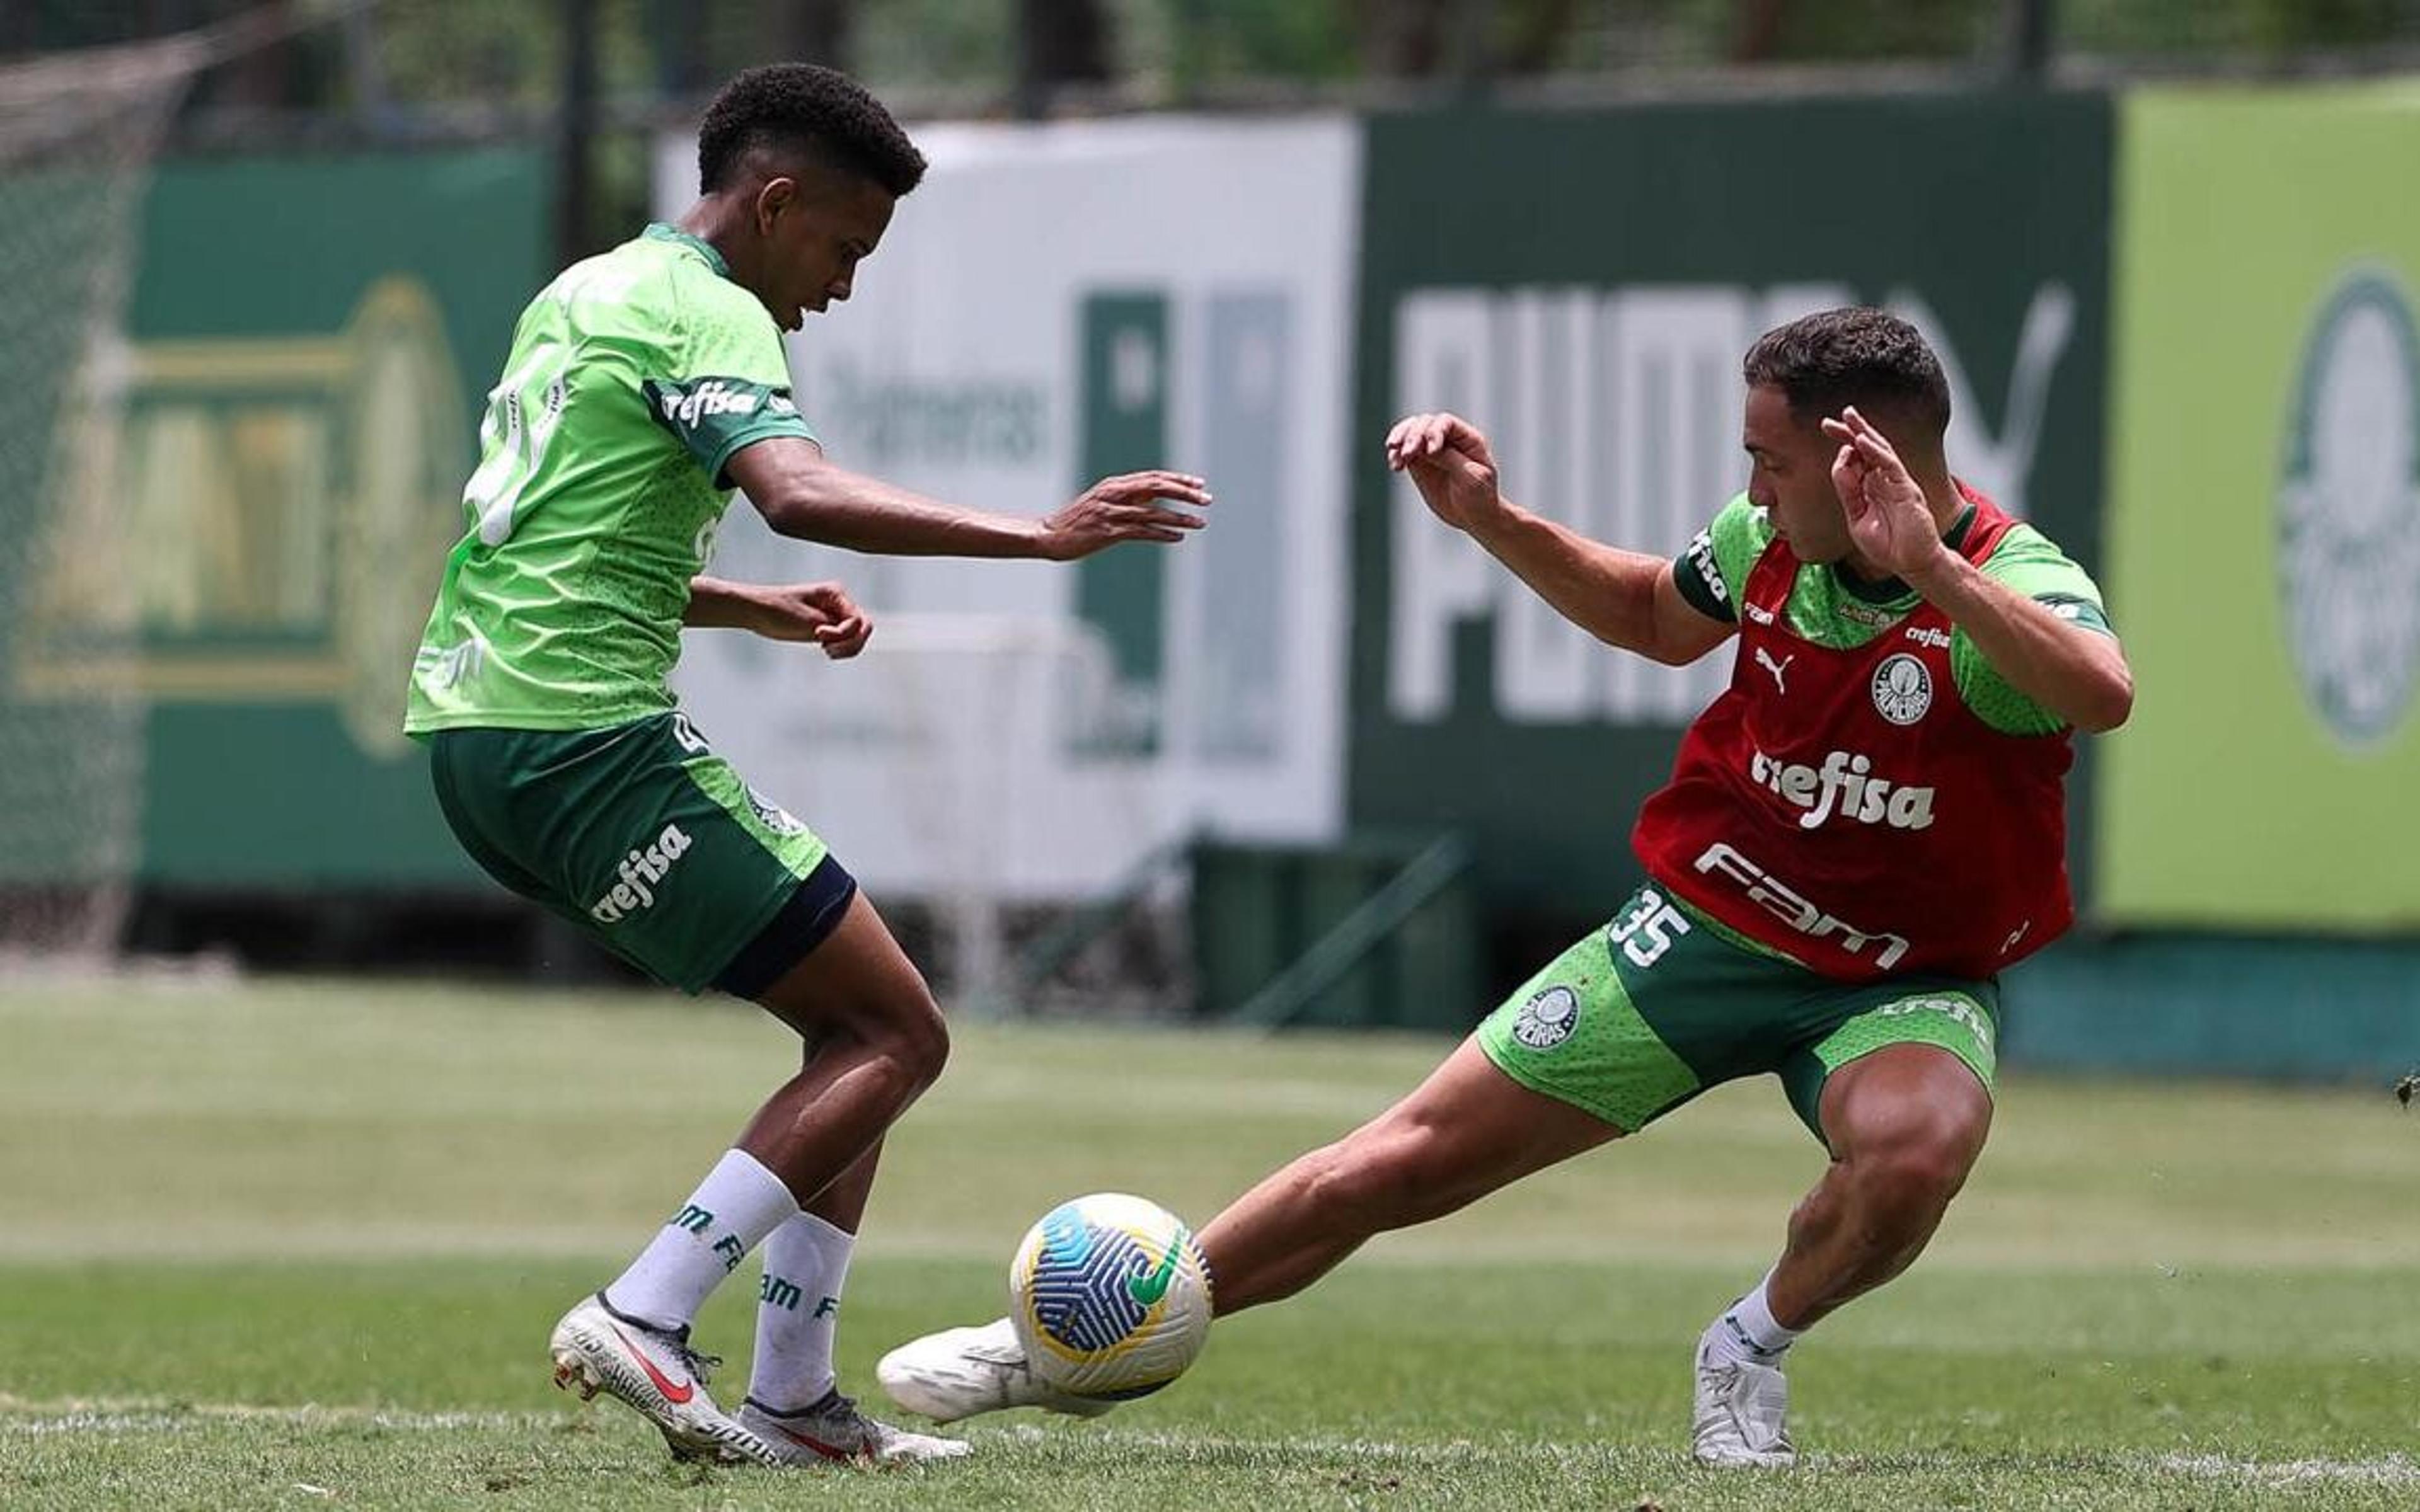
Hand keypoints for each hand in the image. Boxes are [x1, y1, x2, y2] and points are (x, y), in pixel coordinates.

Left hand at [751, 581, 871, 659]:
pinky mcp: (825, 626)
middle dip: (850, 643)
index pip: (858, 620)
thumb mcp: (808, 621)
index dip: (843, 633)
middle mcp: (838, 602)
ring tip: (826, 652)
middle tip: (827, 651)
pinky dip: (839, 649)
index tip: (818, 635)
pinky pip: (844, 640)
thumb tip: (859, 631)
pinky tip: (825, 650)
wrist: (754, 611)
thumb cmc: (777, 611)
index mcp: (836, 593)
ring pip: (856, 636)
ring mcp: (833, 614)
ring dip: (846, 648)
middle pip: (863, 628)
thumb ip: (836, 628)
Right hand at [1039, 471, 1210, 560]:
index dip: (1178, 479)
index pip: (1153, 477)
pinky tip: (1178, 537)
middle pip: (1157, 488)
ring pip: (1153, 512)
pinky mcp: (1108, 531)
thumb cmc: (1077, 522)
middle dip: (1185, 493)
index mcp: (1114, 485)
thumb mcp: (1104, 503)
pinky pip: (1141, 531)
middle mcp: (1114, 494)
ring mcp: (1111, 512)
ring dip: (1179, 517)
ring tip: (1201, 523)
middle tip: (1207, 500)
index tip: (1199, 484)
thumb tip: (1156, 497)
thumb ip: (1130, 498)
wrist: (1048, 536)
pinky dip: (1162, 533)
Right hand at [1384, 412, 1502, 532]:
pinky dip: (1396, 455)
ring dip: (1400, 440)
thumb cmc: (1480, 496)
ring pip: (1411, 432)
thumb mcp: (1471, 478)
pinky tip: (1395, 466)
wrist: (1473, 516)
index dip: (1434, 432)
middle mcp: (1448, 438)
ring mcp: (1432, 449)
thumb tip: (1426, 448)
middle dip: (1413, 436)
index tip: (1431, 452)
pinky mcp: (1419, 463)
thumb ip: (1450, 460)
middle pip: (1425, 423)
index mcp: (1468, 438)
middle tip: (1406, 454)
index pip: (1446, 423)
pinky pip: (1403, 451)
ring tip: (1394, 454)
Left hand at [1821, 407, 1950, 580]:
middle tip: (1829, 421)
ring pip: (1880, 450)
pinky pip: (1890, 465)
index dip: (1841, 450)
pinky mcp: (1906, 488)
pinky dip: (1876, 452)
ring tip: (1848, 417)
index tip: (1827, 438)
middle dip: (1848, 432)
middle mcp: (1883, 481)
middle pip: (1866, 450)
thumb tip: (1840, 466)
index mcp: (1870, 488)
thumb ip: (1848, 493)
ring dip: (1863, 432)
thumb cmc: (1889, 545)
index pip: (1855, 461)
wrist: (1911, 563)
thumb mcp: (1857, 519)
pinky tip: (1862, 440)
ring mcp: (1896, 483)